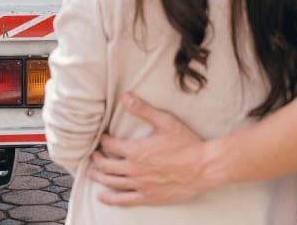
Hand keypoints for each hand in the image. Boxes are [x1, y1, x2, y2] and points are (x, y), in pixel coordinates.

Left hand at [88, 93, 211, 205]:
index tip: (102, 137)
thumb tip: (126, 96)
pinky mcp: (148, 197)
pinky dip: (110, 198)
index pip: (109, 145)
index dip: (103, 140)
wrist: (204, 168)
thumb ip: (143, 109)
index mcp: (136, 151)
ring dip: (98, 176)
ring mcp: (140, 185)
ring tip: (92, 172)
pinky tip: (102, 197)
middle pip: (105, 165)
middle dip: (97, 158)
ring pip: (111, 182)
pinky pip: (124, 200)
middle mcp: (134, 170)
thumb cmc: (186, 143)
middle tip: (94, 154)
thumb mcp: (165, 121)